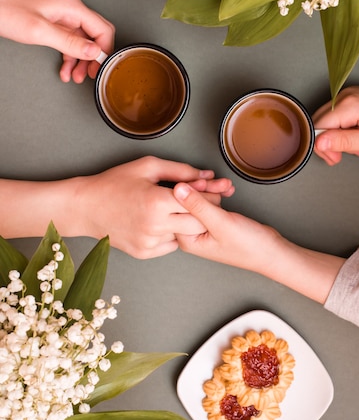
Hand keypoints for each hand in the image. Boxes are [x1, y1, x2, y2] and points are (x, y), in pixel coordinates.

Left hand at [0, 0, 113, 82]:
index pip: (102, 30)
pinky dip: (69, 57)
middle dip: (94, 58)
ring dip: (80, 61)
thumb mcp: (41, 31)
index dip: (104, 50)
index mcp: (72, 8)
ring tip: (76, 76)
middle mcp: (70, 11)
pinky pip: (69, 43)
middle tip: (89, 74)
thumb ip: (70, 43)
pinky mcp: (53, 24)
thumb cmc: (7, 10)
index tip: (99, 66)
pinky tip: (65, 69)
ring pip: (82, 42)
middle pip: (95, 36)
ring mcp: (62, 17)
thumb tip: (93, 51)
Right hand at [75, 156, 233, 258]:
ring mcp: (149, 242)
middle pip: (198, 224)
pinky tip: (160, 223)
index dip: (210, 195)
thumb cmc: (114, 183)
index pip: (199, 202)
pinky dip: (171, 235)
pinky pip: (170, 246)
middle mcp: (155, 225)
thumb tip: (207, 175)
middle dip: (204, 212)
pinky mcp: (143, 253)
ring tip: (174, 211)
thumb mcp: (148, 167)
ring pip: (185, 236)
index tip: (212, 190)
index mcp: (157, 201)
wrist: (86, 207)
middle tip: (198, 202)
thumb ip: (181, 170)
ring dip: (186, 225)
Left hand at [173, 182, 280, 275]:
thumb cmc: (248, 246)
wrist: (271, 252)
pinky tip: (226, 190)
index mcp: (187, 239)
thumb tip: (177, 189)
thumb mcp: (221, 223)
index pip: (177, 208)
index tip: (202, 182)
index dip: (190, 191)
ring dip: (213, 189)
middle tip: (219, 184)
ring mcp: (203, 228)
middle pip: (188, 202)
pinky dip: (218, 194)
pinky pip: (210, 202)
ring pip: (200, 199)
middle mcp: (192, 234)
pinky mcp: (213, 222)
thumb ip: (198, 205)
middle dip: (204, 189)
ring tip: (226, 186)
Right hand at [313, 86, 358, 164]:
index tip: (336, 157)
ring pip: (327, 120)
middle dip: (328, 143)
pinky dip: (343, 129)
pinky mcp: (353, 97)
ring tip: (358, 145)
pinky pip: (337, 115)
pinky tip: (358, 135)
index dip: (322, 146)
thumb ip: (344, 141)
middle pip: (319, 123)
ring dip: (337, 137)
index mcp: (348, 105)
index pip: (317, 127)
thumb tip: (319, 142)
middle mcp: (344, 96)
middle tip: (343, 156)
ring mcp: (348, 95)